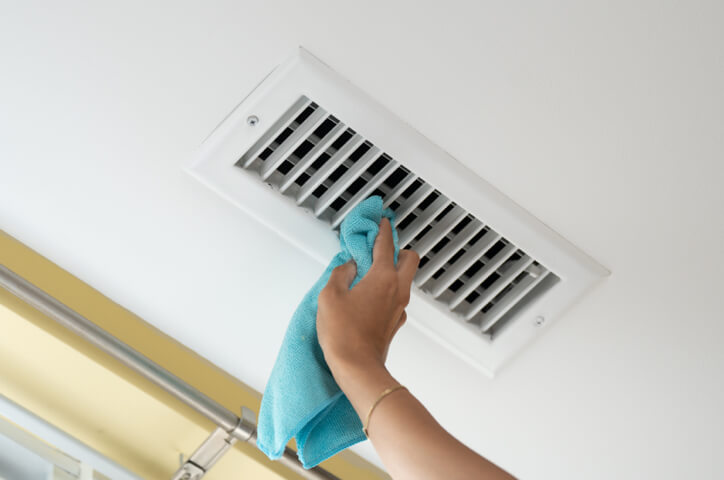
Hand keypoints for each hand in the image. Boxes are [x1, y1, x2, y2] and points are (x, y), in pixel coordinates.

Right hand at [316, 218, 419, 380]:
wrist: (357, 367)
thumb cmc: (343, 333)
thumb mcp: (330, 296)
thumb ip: (340, 274)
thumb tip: (348, 268)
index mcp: (383, 277)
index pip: (386, 245)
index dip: (382, 230)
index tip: (381, 223)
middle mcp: (397, 290)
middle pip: (410, 259)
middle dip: (397, 249)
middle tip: (379, 248)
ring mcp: (399, 307)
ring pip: (405, 279)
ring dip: (393, 270)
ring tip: (370, 272)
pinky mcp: (395, 322)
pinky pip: (396, 298)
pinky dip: (387, 291)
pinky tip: (369, 296)